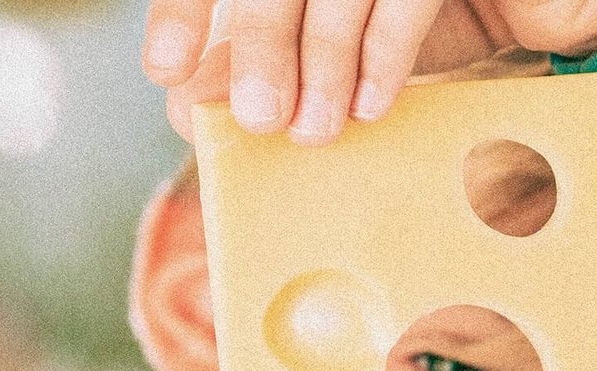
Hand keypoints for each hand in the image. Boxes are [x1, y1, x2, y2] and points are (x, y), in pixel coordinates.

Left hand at [143, 0, 596, 143]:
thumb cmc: (429, 14)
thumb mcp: (338, 42)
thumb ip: (269, 56)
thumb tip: (189, 99)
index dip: (190, 13)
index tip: (166, 72)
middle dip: (260, 48)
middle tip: (259, 121)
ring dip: (321, 63)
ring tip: (312, 131)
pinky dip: (384, 56)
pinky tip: (371, 107)